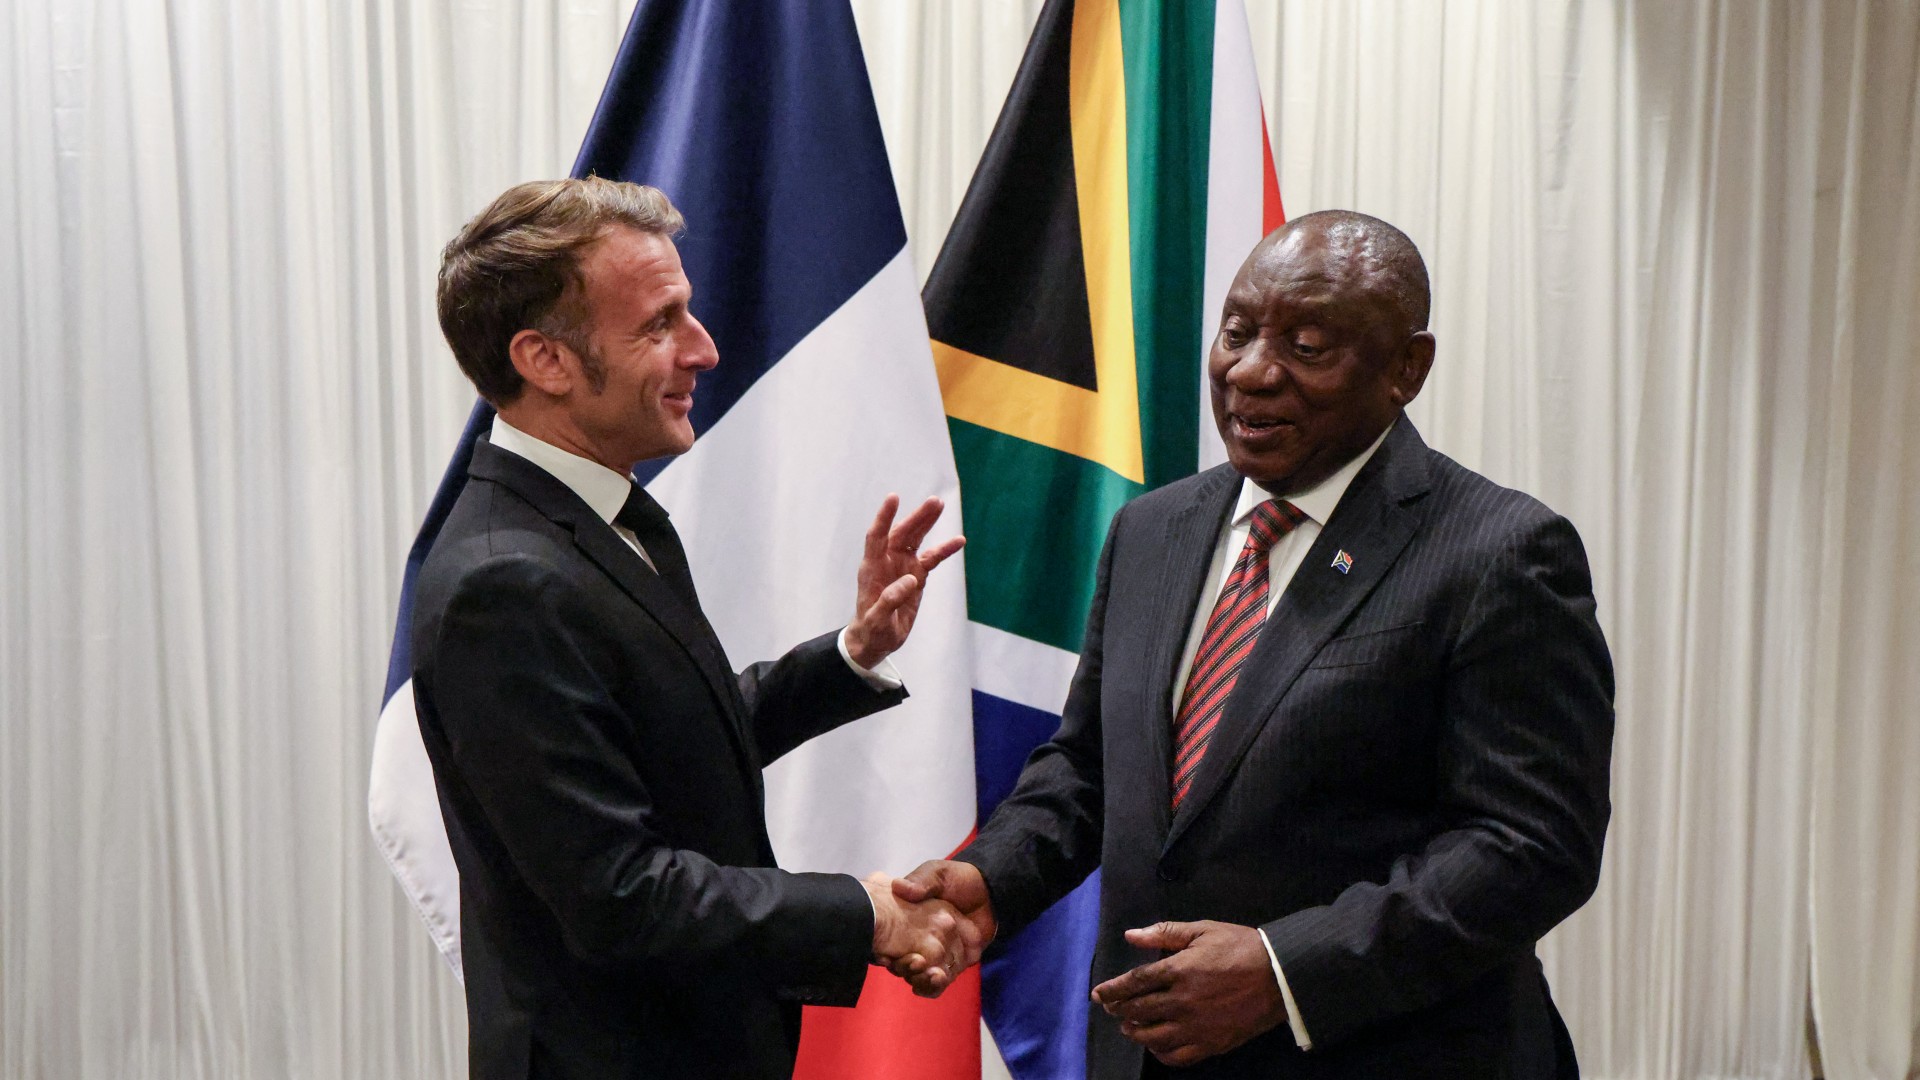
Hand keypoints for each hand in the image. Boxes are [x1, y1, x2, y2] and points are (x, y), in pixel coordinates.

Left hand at [843, 495, 963, 668]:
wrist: (876, 639)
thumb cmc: (872, 630)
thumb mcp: (877, 621)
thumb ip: (890, 600)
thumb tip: (911, 579)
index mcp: (872, 569)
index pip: (877, 537)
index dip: (884, 517)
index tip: (894, 498)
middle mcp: (887, 562)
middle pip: (901, 533)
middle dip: (916, 517)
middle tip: (935, 502)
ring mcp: (902, 567)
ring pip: (915, 539)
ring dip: (927, 523)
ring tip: (940, 505)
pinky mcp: (916, 576)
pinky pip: (931, 559)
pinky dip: (944, 549)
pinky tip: (959, 540)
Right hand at [863, 873, 982, 994]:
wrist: (990, 891)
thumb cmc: (959, 879)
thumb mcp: (937, 872)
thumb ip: (922, 881)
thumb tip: (899, 886)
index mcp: (909, 920)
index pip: (888, 939)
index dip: (884, 947)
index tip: (885, 951)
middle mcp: (918, 940)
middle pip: (901, 961)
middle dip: (901, 966)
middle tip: (911, 961)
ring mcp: (934, 954)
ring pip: (917, 975)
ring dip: (918, 978)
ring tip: (930, 972)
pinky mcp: (951, 965)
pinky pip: (937, 983)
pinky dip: (933, 986)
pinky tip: (938, 977)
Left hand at [1090, 921, 1286, 1068]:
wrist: (1280, 975)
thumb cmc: (1240, 947)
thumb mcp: (1202, 930)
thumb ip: (1165, 933)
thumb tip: (1131, 936)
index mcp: (1178, 970)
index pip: (1134, 983)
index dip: (1113, 989)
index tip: (1099, 993)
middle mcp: (1182, 1002)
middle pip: (1138, 1010)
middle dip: (1119, 1010)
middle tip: (1111, 1009)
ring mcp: (1196, 1026)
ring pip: (1153, 1037)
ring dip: (1135, 1032)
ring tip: (1129, 1027)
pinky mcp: (1211, 1044)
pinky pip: (1178, 1056)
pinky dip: (1161, 1053)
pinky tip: (1156, 1046)